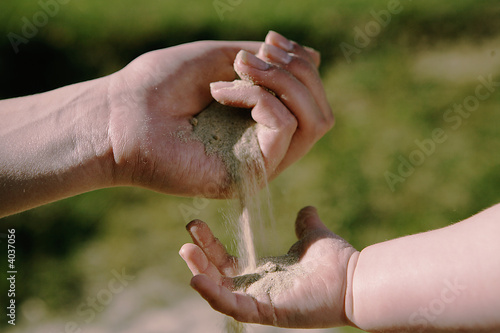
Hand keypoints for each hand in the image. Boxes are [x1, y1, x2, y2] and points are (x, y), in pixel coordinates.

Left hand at [107, 31, 332, 196]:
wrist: (121, 115)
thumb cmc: (161, 84)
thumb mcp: (221, 57)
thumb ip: (268, 62)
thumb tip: (316, 57)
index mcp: (259, 118)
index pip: (310, 97)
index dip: (301, 63)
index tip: (271, 39)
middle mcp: (265, 142)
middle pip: (320, 111)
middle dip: (297, 71)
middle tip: (256, 54)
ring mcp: (259, 161)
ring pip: (313, 122)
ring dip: (284, 81)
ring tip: (242, 67)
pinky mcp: (248, 174)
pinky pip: (282, 128)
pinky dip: (258, 97)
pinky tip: (219, 90)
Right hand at [179, 206, 357, 327]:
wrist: (356, 278)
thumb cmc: (336, 262)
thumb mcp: (312, 236)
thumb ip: (304, 224)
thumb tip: (306, 209)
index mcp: (264, 273)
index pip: (226, 261)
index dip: (209, 245)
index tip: (195, 224)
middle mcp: (258, 289)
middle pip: (218, 278)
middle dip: (200, 260)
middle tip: (186, 240)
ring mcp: (262, 303)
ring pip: (221, 295)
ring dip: (201, 276)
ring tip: (187, 254)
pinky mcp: (269, 312)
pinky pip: (236, 308)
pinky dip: (215, 297)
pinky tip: (198, 280)